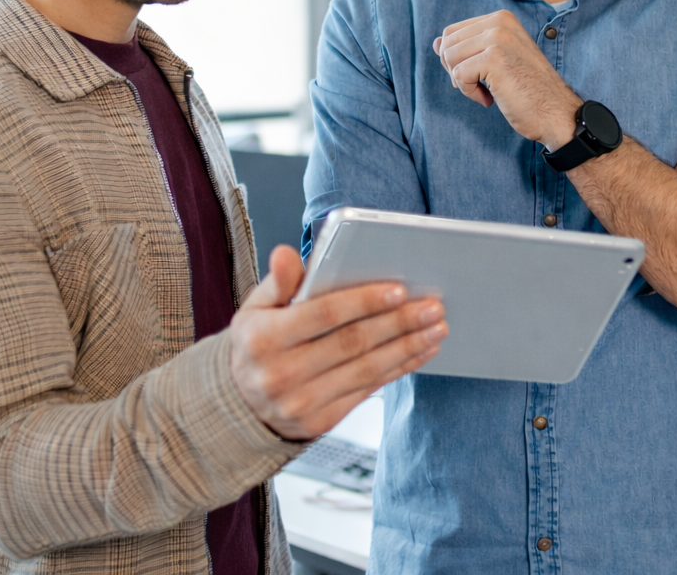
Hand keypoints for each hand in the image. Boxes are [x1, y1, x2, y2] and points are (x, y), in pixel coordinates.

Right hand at [229, 246, 447, 440]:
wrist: (239, 404)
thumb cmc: (256, 343)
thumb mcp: (255, 308)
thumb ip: (278, 281)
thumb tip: (286, 253)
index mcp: (263, 337)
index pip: (323, 314)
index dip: (364, 302)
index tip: (399, 289)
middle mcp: (281, 373)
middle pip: (352, 343)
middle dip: (398, 323)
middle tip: (433, 307)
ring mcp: (301, 402)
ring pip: (365, 369)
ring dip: (407, 347)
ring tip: (436, 328)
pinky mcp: (319, 422)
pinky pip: (366, 391)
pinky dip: (398, 369)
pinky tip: (420, 352)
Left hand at [432, 10, 582, 147]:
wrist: (555, 112)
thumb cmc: (527, 89)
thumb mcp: (496, 60)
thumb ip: (468, 48)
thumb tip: (436, 43)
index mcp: (501, 18)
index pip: (452, 32)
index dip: (457, 59)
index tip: (480, 74)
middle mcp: (499, 22)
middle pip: (447, 44)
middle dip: (456, 70)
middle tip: (482, 86)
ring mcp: (497, 38)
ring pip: (449, 59)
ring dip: (463, 83)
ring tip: (488, 92)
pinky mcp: (494, 59)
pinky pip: (458, 76)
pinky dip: (470, 93)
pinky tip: (490, 99)